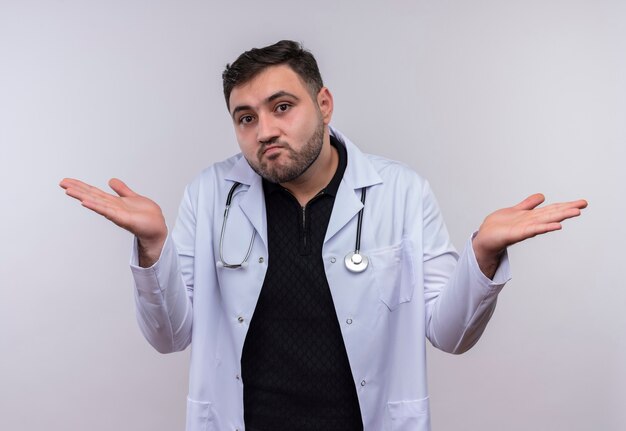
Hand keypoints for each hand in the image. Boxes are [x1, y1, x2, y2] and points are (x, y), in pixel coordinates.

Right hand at [60, 178, 166, 266]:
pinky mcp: (123, 219)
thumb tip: (111, 180)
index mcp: (114, 202)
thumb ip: (122, 190)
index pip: (94, 192)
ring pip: (96, 203)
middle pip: (92, 196)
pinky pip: (107, 211)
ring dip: (82, 196)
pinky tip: (85, 202)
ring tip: (68, 190)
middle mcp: (112, 207)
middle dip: (77, 189)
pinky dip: (96, 206)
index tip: (67, 181)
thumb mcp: (133, 197)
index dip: (81, 186)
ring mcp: (116, 213)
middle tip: (61, 183)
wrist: (158, 228)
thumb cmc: (147, 216)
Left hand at [472, 193, 587, 278]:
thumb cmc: (499, 226)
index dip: (566, 205)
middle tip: (584, 205)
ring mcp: (525, 228)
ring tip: (575, 212)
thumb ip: (529, 204)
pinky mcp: (517, 234)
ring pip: (546, 220)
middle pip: (552, 214)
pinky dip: (544, 227)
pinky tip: (556, 226)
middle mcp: (531, 222)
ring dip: (560, 216)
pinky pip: (533, 230)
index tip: (582, 202)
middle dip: (568, 209)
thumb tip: (542, 196)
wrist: (485, 238)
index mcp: (531, 216)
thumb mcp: (515, 210)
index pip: (552, 209)